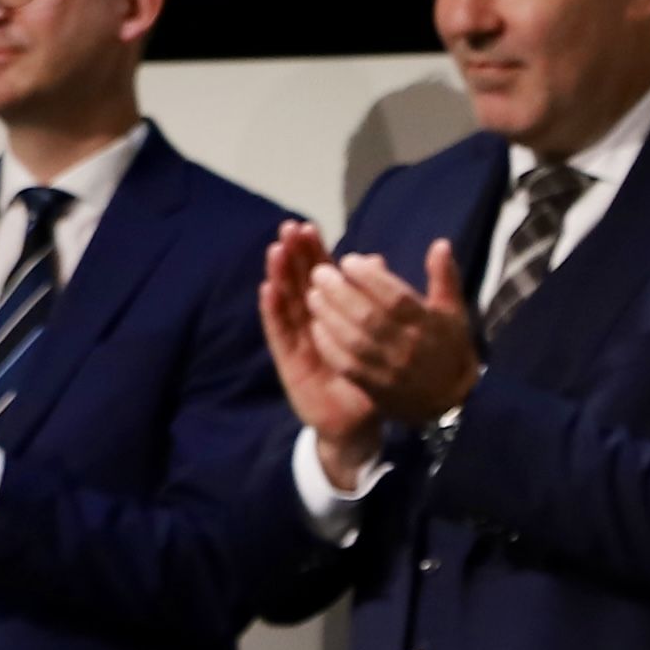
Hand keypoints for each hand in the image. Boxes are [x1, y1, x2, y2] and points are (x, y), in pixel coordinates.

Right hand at [258, 225, 385, 475]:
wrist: (357, 422)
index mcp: (333, 314)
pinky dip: (273, 312)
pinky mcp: (289, 362)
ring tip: (276, 250)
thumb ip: (379, 299)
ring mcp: (298, 342)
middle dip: (293, 256)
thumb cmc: (370, 378)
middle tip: (289, 228)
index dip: (313, 252)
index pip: (321, 277)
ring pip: (287, 303)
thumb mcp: (381, 337)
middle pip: (299, 283)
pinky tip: (268, 290)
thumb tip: (378, 259)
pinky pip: (280, 334)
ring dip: (279, 277)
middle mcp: (311, 323)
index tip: (308, 227)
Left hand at [317, 242, 480, 423]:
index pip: (396, 297)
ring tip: (311, 294)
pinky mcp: (374, 388)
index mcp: (428, 324)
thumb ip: (444, 277)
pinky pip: (347, 366)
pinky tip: (315, 326)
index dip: (370, 278)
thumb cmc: (448, 347)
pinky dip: (329, 345)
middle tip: (318, 272)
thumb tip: (440, 244)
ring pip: (354, 340)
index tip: (347, 260)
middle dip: (340, 292)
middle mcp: (408, 346)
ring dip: (329, 316)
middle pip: (369, 317)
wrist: (450, 399)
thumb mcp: (453, 311)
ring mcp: (390, 369)